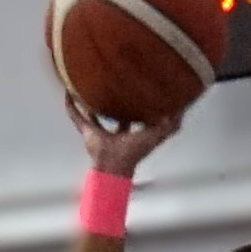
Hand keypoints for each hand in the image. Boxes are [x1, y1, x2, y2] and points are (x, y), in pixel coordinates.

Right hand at [64, 90, 187, 177]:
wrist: (112, 165)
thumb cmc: (133, 154)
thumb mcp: (156, 135)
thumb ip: (169, 126)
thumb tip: (182, 112)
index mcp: (129, 134)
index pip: (135, 118)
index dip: (137, 107)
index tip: (140, 93)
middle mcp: (113, 133)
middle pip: (114, 115)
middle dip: (116, 103)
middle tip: (117, 86)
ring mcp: (98, 132)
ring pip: (94, 114)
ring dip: (93, 103)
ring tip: (93, 86)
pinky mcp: (86, 130)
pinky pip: (76, 116)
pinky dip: (71, 106)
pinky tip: (68, 93)